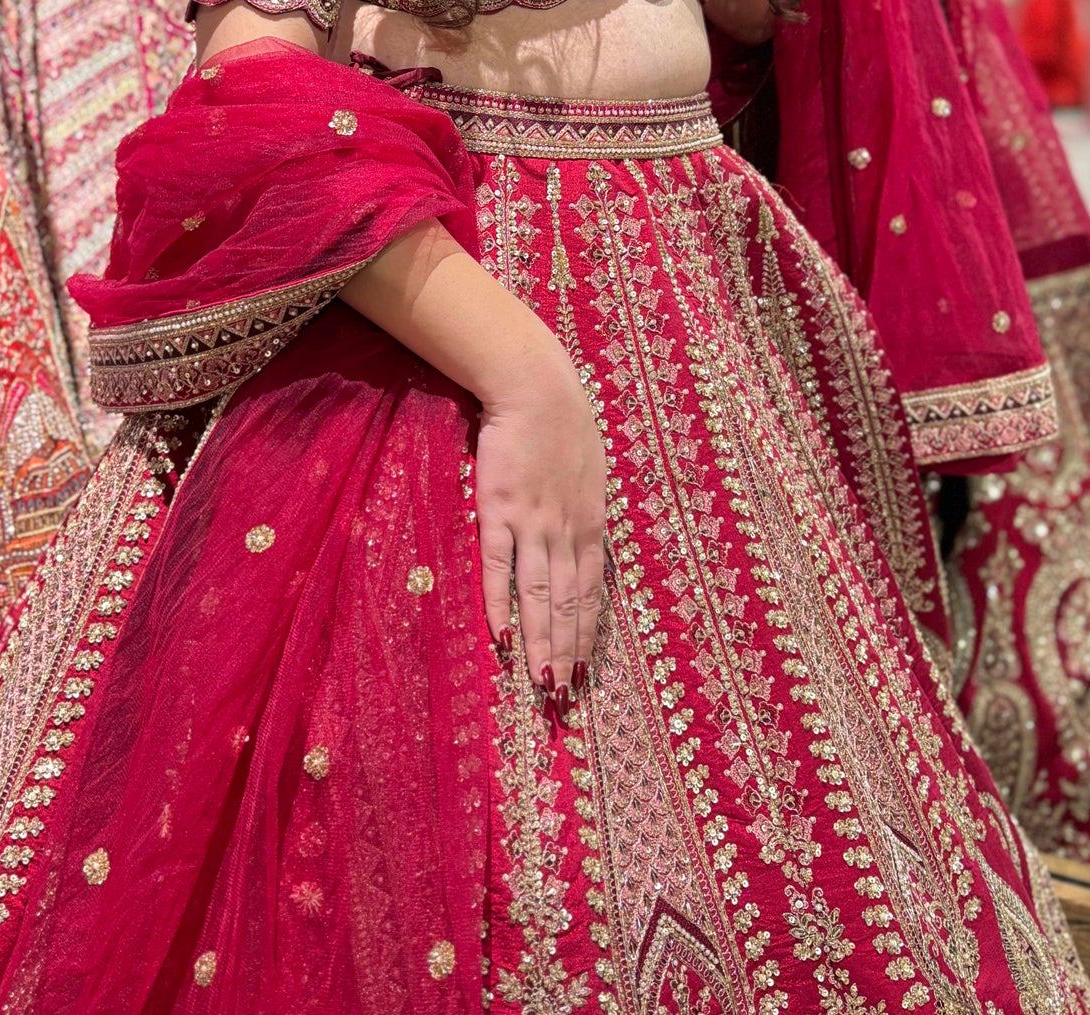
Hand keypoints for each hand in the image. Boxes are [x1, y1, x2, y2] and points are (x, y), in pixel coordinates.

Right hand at [475, 351, 606, 714]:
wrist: (533, 388)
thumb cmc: (564, 426)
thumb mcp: (592, 474)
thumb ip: (585, 514)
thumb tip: (584, 550)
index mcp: (591, 525)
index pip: (589, 595)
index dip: (586, 637)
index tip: (584, 675)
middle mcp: (566, 532)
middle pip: (566, 606)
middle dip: (565, 654)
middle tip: (563, 700)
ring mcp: (532, 523)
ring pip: (538, 596)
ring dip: (539, 643)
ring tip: (540, 684)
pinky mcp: (498, 510)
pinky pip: (499, 566)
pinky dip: (500, 603)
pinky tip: (501, 636)